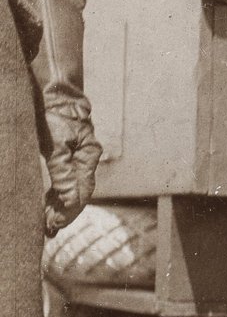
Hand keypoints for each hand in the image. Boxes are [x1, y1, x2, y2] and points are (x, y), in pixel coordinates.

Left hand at [42, 103, 101, 237]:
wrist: (55, 86)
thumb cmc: (55, 111)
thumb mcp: (55, 142)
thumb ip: (62, 172)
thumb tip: (69, 200)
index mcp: (87, 158)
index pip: (81, 194)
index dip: (67, 212)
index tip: (53, 226)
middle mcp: (86, 159)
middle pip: (78, 194)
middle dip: (63, 213)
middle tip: (48, 230)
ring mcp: (78, 155)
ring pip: (72, 187)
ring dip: (60, 204)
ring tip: (48, 221)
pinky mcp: (68, 150)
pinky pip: (66, 177)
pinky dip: (58, 191)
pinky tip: (51, 200)